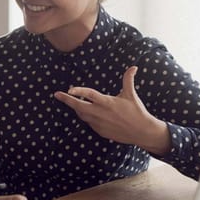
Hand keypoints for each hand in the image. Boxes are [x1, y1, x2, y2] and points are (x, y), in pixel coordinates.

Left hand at [54, 66, 170, 154]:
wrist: (142, 132)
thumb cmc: (136, 111)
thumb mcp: (131, 95)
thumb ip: (128, 80)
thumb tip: (133, 67)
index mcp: (108, 103)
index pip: (90, 95)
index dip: (78, 91)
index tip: (69, 89)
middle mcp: (101, 114)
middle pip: (79, 106)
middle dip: (67, 100)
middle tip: (57, 94)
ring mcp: (99, 124)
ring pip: (82, 115)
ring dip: (77, 107)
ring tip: (73, 100)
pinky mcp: (100, 132)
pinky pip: (89, 122)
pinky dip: (86, 116)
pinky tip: (88, 111)